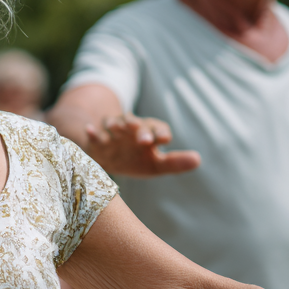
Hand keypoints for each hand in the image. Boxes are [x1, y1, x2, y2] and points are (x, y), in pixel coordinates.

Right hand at [83, 115, 200, 177]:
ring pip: (115, 123)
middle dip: (140, 130)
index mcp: (149, 133)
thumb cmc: (137, 160)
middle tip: (145, 140)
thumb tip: (198, 159)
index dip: (160, 132)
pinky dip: (93, 132)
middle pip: (137, 124)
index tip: (165, 139)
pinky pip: (94, 133)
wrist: (108, 159)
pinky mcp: (97, 139)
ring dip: (117, 124)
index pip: (158, 128)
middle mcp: (132, 128)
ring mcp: (113, 132)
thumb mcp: (157, 165)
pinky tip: (90, 131)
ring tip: (117, 128)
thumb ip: (175, 163)